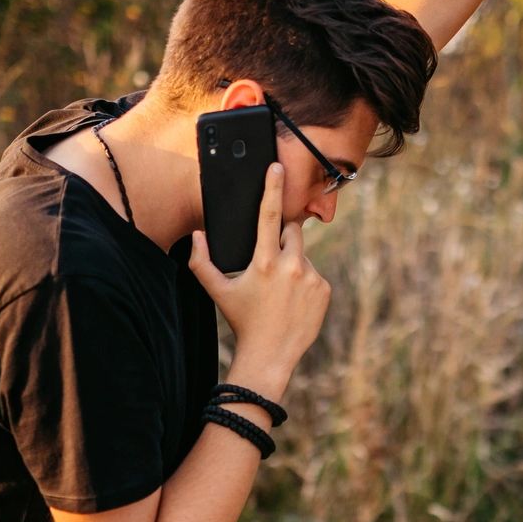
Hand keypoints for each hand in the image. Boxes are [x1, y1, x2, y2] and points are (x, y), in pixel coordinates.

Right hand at [188, 163, 329, 398]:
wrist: (270, 355)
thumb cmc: (242, 321)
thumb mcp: (217, 292)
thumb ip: (201, 262)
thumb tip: (197, 235)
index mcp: (263, 261)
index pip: (269, 215)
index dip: (272, 188)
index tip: (276, 167)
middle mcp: (291, 265)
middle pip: (292, 231)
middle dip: (282, 238)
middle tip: (270, 262)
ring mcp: (311, 277)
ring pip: (302, 254)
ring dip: (292, 263)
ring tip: (280, 290)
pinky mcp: (325, 289)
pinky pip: (315, 273)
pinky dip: (305, 280)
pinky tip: (293, 300)